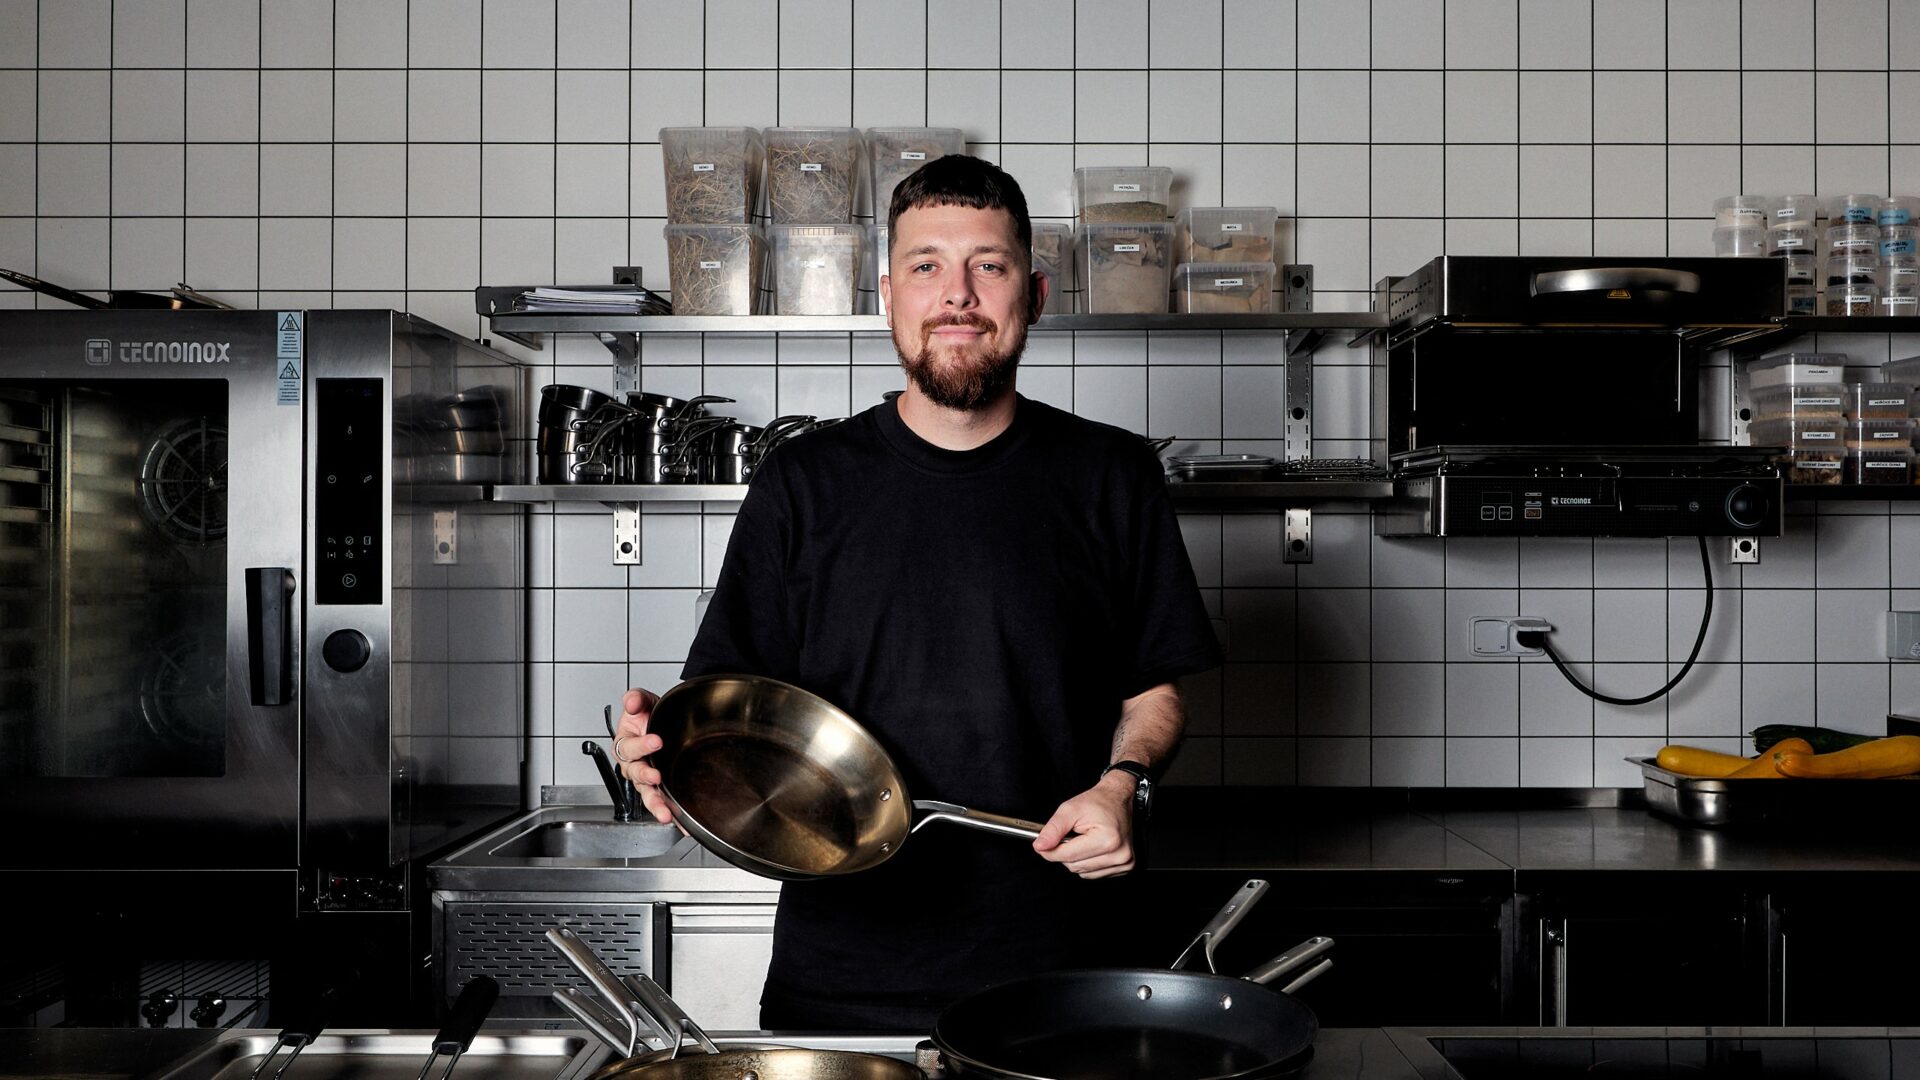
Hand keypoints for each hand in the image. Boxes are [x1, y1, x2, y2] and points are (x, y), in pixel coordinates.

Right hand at [614, 687, 674, 824]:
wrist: (664, 722)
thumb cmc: (648, 716)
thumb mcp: (643, 701)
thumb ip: (636, 699)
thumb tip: (631, 702)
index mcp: (625, 743)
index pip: (629, 747)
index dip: (641, 745)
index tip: (656, 740)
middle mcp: (633, 764)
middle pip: (634, 774)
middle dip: (645, 776)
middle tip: (656, 775)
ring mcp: (646, 778)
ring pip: (647, 793)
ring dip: (655, 803)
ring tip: (665, 813)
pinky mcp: (660, 787)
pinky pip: (663, 801)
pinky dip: (671, 813)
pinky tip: (680, 822)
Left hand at [1032, 771, 1136, 878]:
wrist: (1117, 799)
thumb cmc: (1097, 802)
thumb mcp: (1069, 809)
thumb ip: (1053, 829)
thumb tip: (1040, 846)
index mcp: (1107, 840)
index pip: (1068, 856)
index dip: (1050, 851)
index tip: (1040, 846)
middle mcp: (1119, 854)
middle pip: (1074, 866)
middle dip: (1065, 852)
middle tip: (1069, 835)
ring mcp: (1125, 863)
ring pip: (1082, 872)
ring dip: (1076, 858)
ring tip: (1084, 839)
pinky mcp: (1125, 867)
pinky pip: (1093, 874)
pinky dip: (1087, 862)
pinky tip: (1092, 847)